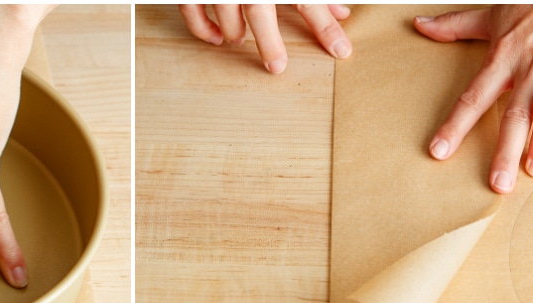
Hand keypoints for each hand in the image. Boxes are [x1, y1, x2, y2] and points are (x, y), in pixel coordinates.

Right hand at [179, 4, 352, 73]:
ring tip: (238, 39)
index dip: (325, 26)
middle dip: (270, 42)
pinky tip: (215, 37)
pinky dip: (202, 27)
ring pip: (226, 11)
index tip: (340, 49)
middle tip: (277, 66)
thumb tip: (340, 10)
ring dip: (233, 31)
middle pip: (260, 10)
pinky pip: (192, 8)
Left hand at [416, 5, 532, 192]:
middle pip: (514, 112)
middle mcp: (531, 65)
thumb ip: (455, 25)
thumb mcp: (492, 13)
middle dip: (505, 149)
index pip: (473, 97)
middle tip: (499, 185)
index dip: (455, 126)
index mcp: (504, 58)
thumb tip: (419, 25)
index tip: (438, 153)